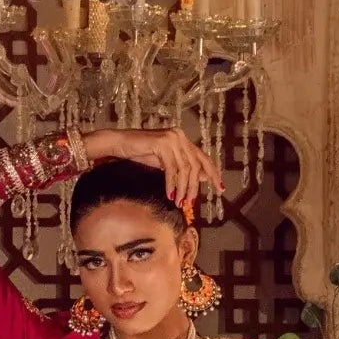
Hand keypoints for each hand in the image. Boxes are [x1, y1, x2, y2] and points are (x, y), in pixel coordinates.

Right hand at [82, 127, 223, 210]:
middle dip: (194, 186)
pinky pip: (171, 169)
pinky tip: (170, 195)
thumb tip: (202, 178)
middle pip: (195, 165)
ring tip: (180, 202)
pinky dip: (171, 184)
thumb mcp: (165, 163)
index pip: (202, 157)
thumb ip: (182, 168)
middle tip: (190, 203)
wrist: (119, 144)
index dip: (213, 173)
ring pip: (185, 168)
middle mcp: (179, 136)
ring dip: (183, 188)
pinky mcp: (161, 144)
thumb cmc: (140, 153)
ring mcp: (171, 138)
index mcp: (182, 139)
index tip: (220, 188)